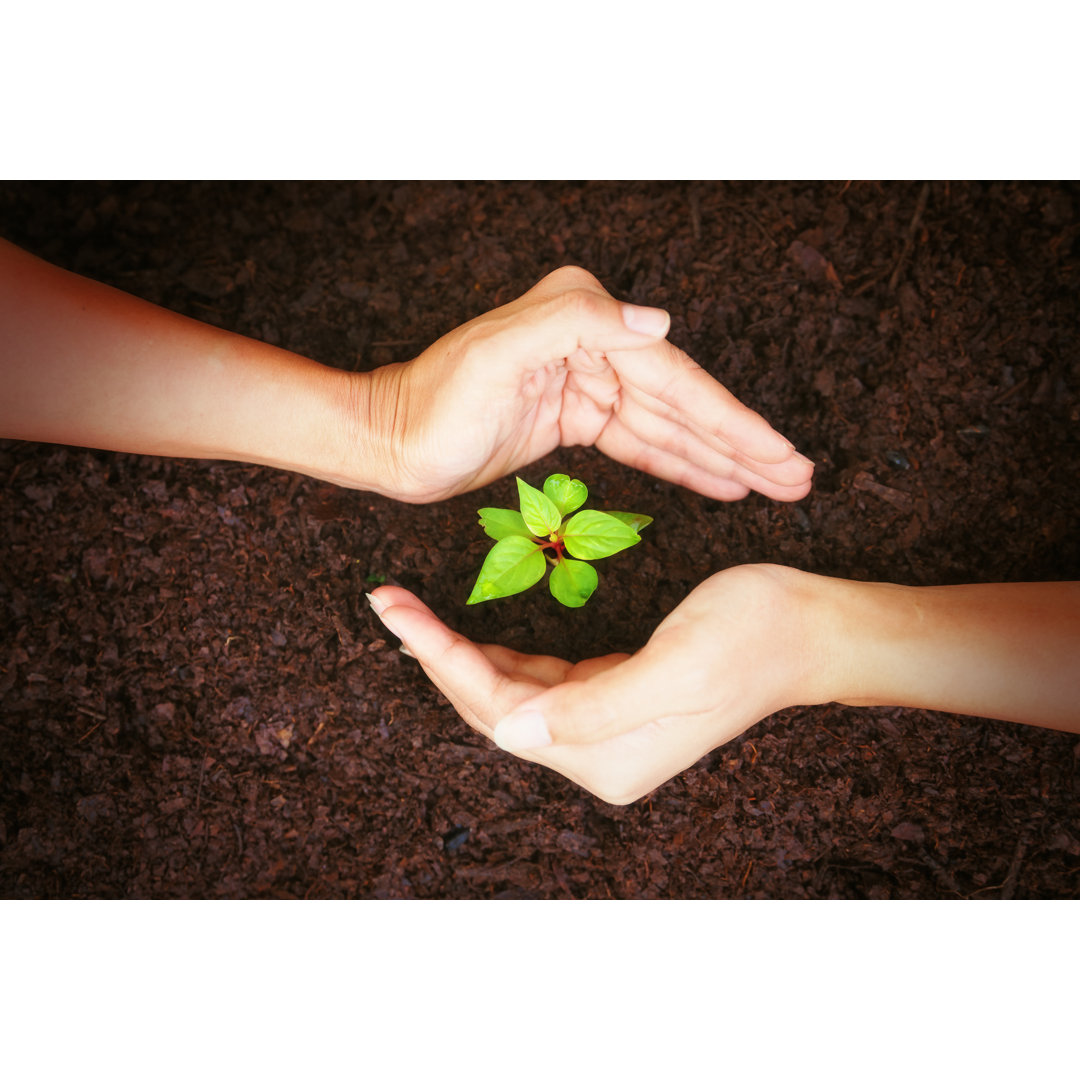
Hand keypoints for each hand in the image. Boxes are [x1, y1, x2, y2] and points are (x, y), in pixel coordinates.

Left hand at [359, 266, 813, 502]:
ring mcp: (585, 379)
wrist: (393, 443)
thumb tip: (660, 324)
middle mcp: (590, 340)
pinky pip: (639, 441)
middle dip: (742, 443)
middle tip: (798, 477)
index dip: (731, 421)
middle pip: (682, 402)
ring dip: (721, 457)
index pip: (673, 378)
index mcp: (580, 319)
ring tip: (775, 484)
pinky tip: (718, 480)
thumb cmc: (435, 404)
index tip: (779, 455)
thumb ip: (575, 323)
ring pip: (668, 426)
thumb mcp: (496, 356)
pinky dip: (680, 462)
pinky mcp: (574, 416)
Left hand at [368, 565, 827, 802]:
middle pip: (495, 707)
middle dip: (438, 655)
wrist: (809, 630)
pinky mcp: (616, 700)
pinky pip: (542, 685)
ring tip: (414, 614)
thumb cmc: (751, 636)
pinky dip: (505, 659)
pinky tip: (478, 636)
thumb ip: (593, 708)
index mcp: (606, 754)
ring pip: (512, 696)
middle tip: (389, 603)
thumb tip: (512, 735)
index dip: (442, 659)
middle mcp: (599, 754)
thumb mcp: (675, 666)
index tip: (394, 611)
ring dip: (463, 656)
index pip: (499, 710)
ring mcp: (607, 732)